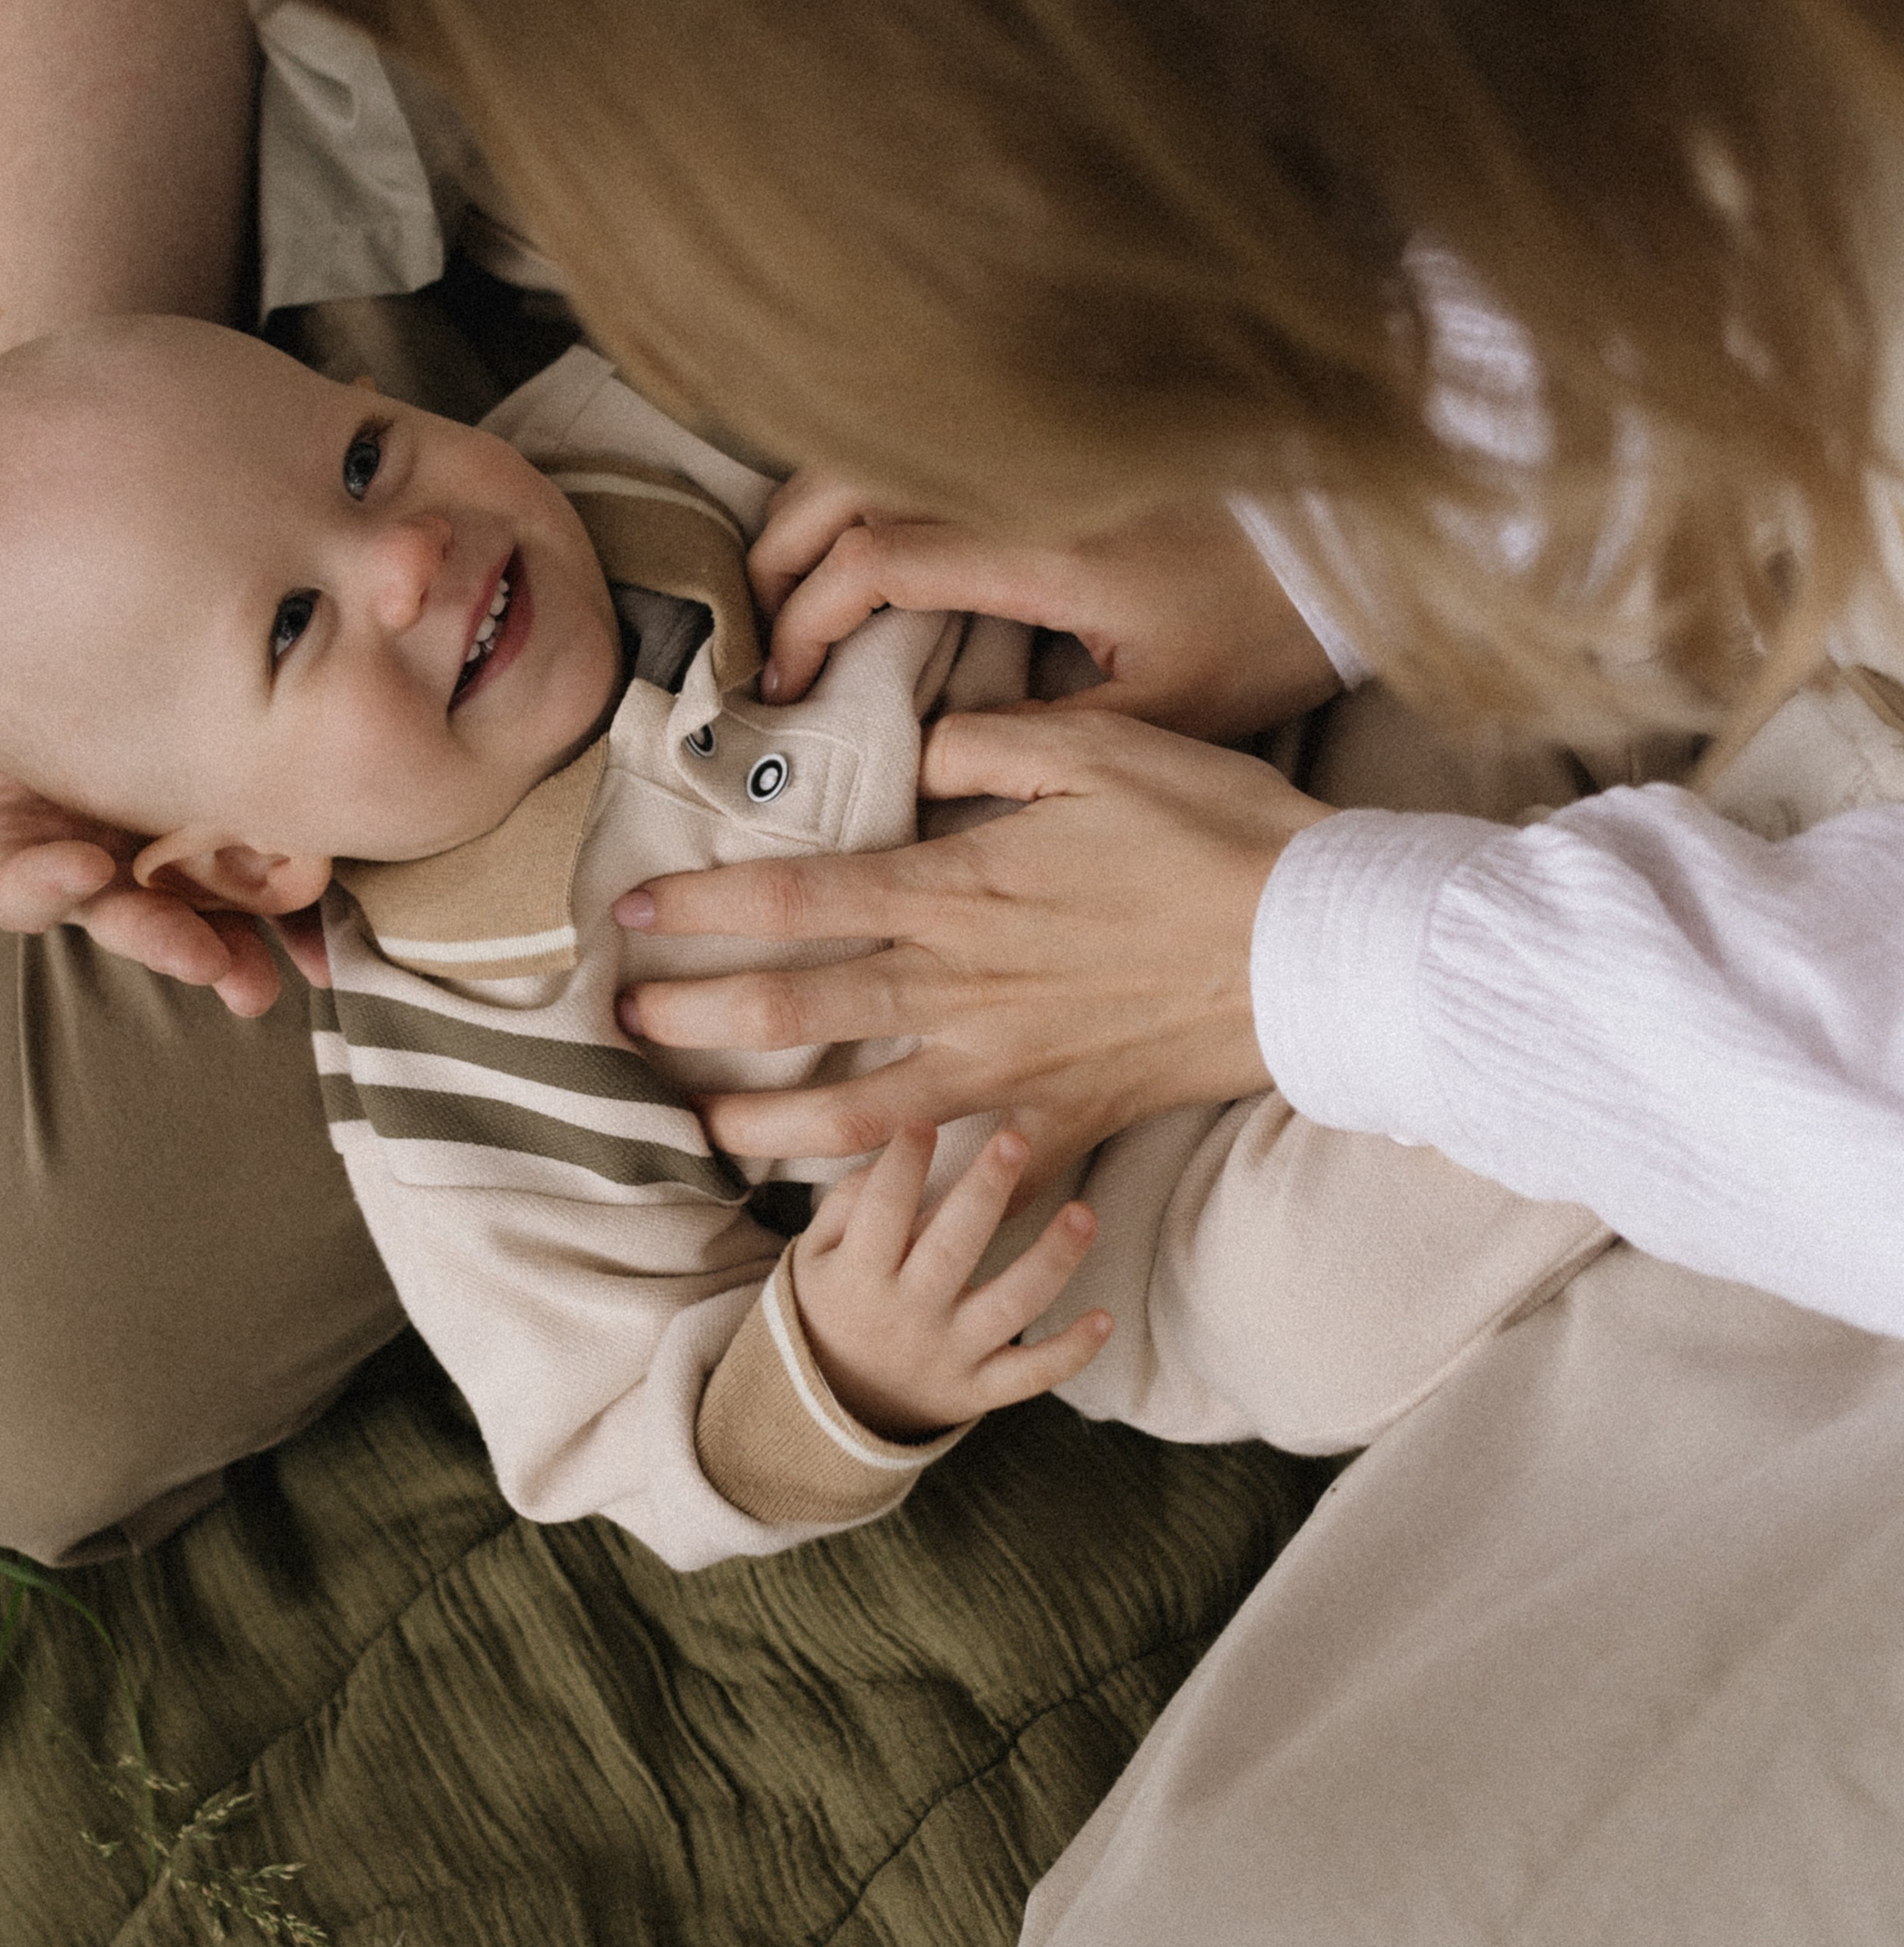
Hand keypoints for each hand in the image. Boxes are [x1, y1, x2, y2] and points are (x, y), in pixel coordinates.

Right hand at [0, 651, 299, 1016]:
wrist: (83, 622)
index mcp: (19, 840)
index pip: (27, 887)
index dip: (49, 887)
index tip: (81, 870)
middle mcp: (97, 860)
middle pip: (127, 916)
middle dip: (162, 938)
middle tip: (206, 958)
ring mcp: (170, 855)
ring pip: (205, 916)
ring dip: (235, 952)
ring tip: (269, 980)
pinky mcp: (238, 837)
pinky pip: (272, 889)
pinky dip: (303, 920)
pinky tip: (333, 946)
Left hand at [614, 704, 1332, 1187]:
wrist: (1321, 952)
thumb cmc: (1218, 837)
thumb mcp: (1100, 749)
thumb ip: (988, 742)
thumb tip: (922, 751)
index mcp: (961, 890)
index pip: (797, 897)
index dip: (702, 909)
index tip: (632, 914)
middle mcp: (962, 988)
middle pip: (795, 1013)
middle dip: (695, 1020)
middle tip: (625, 1023)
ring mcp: (1005, 1070)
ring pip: (854, 1117)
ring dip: (765, 1127)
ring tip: (704, 1130)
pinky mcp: (1057, 1121)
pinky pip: (960, 1174)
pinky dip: (903, 1194)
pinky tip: (854, 1204)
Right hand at [749, 471, 1337, 735]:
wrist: (1365, 531)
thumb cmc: (1273, 624)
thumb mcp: (1160, 711)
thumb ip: (1045, 740)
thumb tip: (935, 766)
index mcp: (1041, 544)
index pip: (877, 560)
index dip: (807, 621)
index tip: (782, 686)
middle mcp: (1024, 477)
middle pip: (849, 479)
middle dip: (780, 550)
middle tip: (751, 628)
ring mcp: (1037, 449)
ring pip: (884, 451)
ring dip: (819, 511)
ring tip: (791, 586)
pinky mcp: (1059, 444)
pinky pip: (932, 449)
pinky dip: (875, 490)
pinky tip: (868, 543)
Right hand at [791, 1123, 1109, 1438]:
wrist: (831, 1411)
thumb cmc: (831, 1309)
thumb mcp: (813, 1258)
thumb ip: (845, 1205)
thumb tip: (892, 1156)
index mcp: (858, 1279)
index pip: (882, 1212)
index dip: (903, 1165)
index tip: (923, 1123)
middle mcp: (906, 1317)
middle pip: (952, 1248)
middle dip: (985, 1191)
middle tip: (1015, 1138)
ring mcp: (949, 1355)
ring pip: (1010, 1307)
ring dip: (1052, 1259)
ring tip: (1084, 1213)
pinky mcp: (980, 1388)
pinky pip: (1033, 1374)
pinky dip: (1071, 1351)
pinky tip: (1104, 1317)